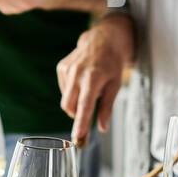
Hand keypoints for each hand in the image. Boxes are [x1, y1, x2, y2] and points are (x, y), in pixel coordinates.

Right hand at [56, 17, 130, 144]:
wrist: (104, 39)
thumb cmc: (112, 64)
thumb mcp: (116, 85)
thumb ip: (107, 107)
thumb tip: (102, 128)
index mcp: (93, 77)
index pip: (85, 105)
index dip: (81, 123)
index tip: (77, 137)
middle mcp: (77, 73)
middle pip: (69, 106)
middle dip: (76, 116)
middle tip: (86, 119)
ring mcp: (67, 69)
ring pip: (66, 99)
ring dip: (76, 102)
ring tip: (89, 90)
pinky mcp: (61, 67)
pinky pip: (64, 89)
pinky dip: (72, 92)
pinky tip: (82, 82)